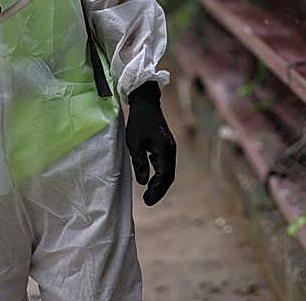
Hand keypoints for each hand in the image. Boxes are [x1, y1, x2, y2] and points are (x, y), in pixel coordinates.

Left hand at [125, 82, 175, 204]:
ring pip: (169, 171)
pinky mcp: (167, 146)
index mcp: (164, 150)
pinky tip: (153, 180)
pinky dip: (162, 176)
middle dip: (160, 190)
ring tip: (150, 194)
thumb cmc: (139, 122)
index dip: (156, 190)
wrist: (147, 103)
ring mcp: (170, 148)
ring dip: (161, 184)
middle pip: (169, 176)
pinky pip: (167, 165)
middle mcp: (171, 151)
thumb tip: (142, 181)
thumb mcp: (134, 143)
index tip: (147, 200)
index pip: (163, 176)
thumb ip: (139, 162)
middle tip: (148, 201)